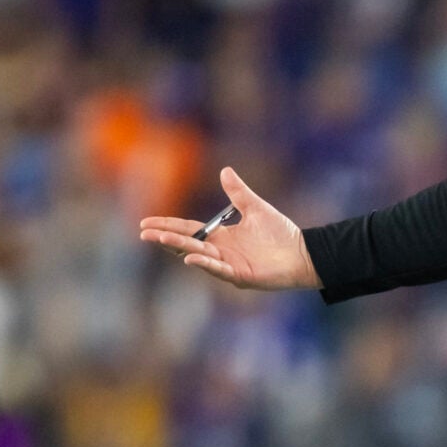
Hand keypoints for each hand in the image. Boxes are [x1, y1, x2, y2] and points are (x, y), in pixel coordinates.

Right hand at [140, 167, 318, 290]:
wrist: (303, 253)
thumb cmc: (281, 234)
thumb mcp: (256, 207)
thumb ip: (238, 192)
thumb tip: (225, 170)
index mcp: (222, 236)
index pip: (189, 229)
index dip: (168, 225)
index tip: (146, 222)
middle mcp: (221, 251)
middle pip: (188, 242)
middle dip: (165, 237)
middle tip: (143, 233)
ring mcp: (229, 265)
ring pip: (199, 255)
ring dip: (179, 248)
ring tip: (159, 239)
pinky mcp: (241, 276)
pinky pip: (219, 270)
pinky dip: (205, 264)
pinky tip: (190, 258)